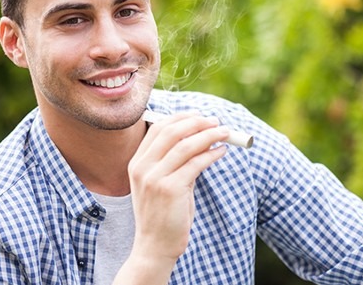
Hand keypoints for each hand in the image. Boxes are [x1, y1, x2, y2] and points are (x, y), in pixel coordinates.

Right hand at [122, 112, 228, 280]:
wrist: (154, 246)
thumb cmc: (163, 214)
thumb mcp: (163, 183)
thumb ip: (176, 161)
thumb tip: (202, 138)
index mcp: (137, 163)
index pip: (158, 128)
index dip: (181, 118)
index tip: (200, 116)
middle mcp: (142, 167)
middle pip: (171, 131)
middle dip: (197, 123)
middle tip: (216, 121)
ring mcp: (154, 178)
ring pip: (185, 145)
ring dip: (208, 135)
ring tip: (225, 133)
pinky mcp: (170, 189)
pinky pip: (195, 164)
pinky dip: (211, 154)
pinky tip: (221, 152)